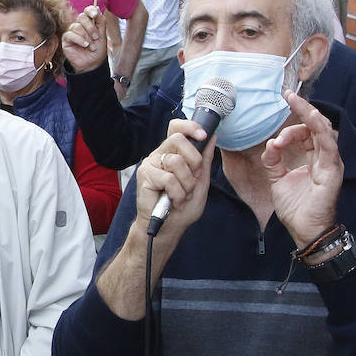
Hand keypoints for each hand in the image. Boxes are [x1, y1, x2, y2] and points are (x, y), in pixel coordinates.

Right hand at [61, 5, 107, 72]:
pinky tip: (85, 45)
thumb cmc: (97, 50)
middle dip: (90, 27)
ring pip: (77, 26)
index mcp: (89, 22)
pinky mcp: (66, 39)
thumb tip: (97, 9)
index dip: (90, 10)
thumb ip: (101, 22)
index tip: (95, 15)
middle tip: (96, 37)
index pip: (87, 10)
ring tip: (91, 46)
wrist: (92, 64)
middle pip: (82, 17)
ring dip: (86, 37)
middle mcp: (80, 25)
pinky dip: (79, 40)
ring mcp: (72, 32)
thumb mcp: (103, 35)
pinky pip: (70, 34)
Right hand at [133, 119, 216, 237]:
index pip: (176, 128)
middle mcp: (160, 155)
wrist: (168, 228)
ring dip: (186, 183)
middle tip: (193, 179)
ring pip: (176, 161)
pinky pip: (168, 178)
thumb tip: (212, 138)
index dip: (190, 127)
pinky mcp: (144, 175)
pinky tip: (173, 200)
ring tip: (181, 195)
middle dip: (194, 160)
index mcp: (173, 153)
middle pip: (178, 139)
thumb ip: (205, 160)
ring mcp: (151, 164)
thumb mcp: (201, 182)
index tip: (203, 135)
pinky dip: (177, 193)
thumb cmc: (182, 208)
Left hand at [261, 91, 342, 248]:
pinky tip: (310, 120)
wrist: (304, 230)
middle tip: (289, 95)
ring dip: (310, 114)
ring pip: (324, 130)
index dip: (292, 127)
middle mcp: (324, 157)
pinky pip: (329, 146)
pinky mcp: (333, 171)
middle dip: (303, 109)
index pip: (306, 133)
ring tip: (297, 101)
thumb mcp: (277, 180)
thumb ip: (273, 161)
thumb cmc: (296, 207)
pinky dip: (318, 131)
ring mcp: (331, 163)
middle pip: (316, 126)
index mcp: (314, 158)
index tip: (277, 133)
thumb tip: (270, 144)